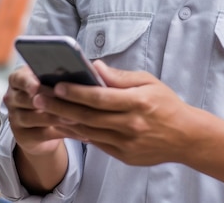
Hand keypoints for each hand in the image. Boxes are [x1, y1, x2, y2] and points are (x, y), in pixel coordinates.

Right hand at [3, 65, 66, 156]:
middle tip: (65, 100)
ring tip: (74, 117)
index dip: (28, 83)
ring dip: (56, 118)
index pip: (19, 79)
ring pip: (35, 118)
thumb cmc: (49, 92)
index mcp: (17, 80)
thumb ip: (56, 77)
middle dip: (48, 100)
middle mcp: (12, 99)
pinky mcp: (23, 137)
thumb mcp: (48, 81)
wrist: (39, 122)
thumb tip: (75, 71)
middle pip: (27, 100)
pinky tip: (79, 131)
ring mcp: (15, 119)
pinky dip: (63, 132)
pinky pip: (44, 135)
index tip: (37, 87)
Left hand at [29, 61, 223, 195]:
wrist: (185, 136)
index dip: (77, 91)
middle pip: (89, 116)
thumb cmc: (165, 103)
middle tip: (39, 97)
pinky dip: (78, 134)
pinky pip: (95, 144)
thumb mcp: (148, 82)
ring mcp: (127, 143)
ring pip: (88, 132)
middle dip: (60, 105)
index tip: (58, 84)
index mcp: (138, 102)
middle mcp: (131, 124)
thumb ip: (121, 76)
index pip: (101, 97)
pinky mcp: (124, 156)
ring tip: (44, 111)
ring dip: (64, 121)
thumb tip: (96, 67)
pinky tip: (64, 125)